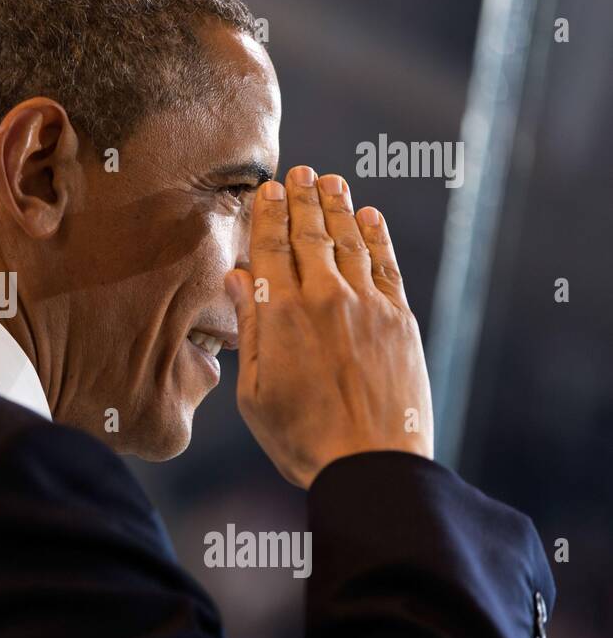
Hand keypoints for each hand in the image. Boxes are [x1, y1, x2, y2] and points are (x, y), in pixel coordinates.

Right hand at [223, 165, 433, 488]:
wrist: (371, 465)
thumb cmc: (301, 438)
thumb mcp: (255, 391)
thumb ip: (249, 327)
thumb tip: (238, 276)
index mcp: (281, 316)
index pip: (271, 248)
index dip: (270, 214)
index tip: (269, 189)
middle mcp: (325, 299)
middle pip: (311, 235)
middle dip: (305, 199)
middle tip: (302, 172)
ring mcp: (367, 306)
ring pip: (350, 242)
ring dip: (339, 207)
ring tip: (332, 181)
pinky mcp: (400, 320)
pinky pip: (386, 265)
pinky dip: (377, 237)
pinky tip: (369, 217)